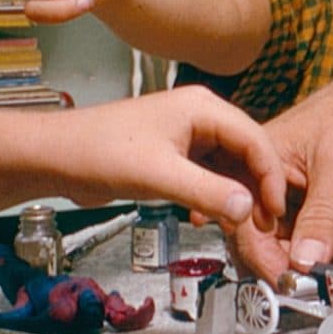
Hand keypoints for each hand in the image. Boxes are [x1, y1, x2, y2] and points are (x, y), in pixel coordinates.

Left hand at [39, 86, 288, 234]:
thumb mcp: (159, 175)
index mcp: (202, 108)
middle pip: (247, 152)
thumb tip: (246, 209)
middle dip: (258, 187)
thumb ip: (207, 192)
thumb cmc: (98, 151)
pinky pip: (209, 176)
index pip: (256, 138)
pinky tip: (214, 217)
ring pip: (229, 166)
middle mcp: (199, 118)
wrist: (56, 156)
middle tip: (265, 223)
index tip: (276, 208)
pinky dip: (216, 197)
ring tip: (244, 225)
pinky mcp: (174, 156)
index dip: (271, 175)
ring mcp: (187, 137)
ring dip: (237, 195)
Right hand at [252, 89, 332, 279]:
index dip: (266, 257)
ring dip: (327, 247)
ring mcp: (295, 189)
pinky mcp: (319, 196)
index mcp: (258, 162)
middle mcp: (269, 178)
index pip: (245, 223)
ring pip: (299, 238)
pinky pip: (321, 230)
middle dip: (301, 256)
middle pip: (270, 237)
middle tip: (331, 268)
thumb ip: (322, 218)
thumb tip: (304, 263)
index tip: (292, 282)